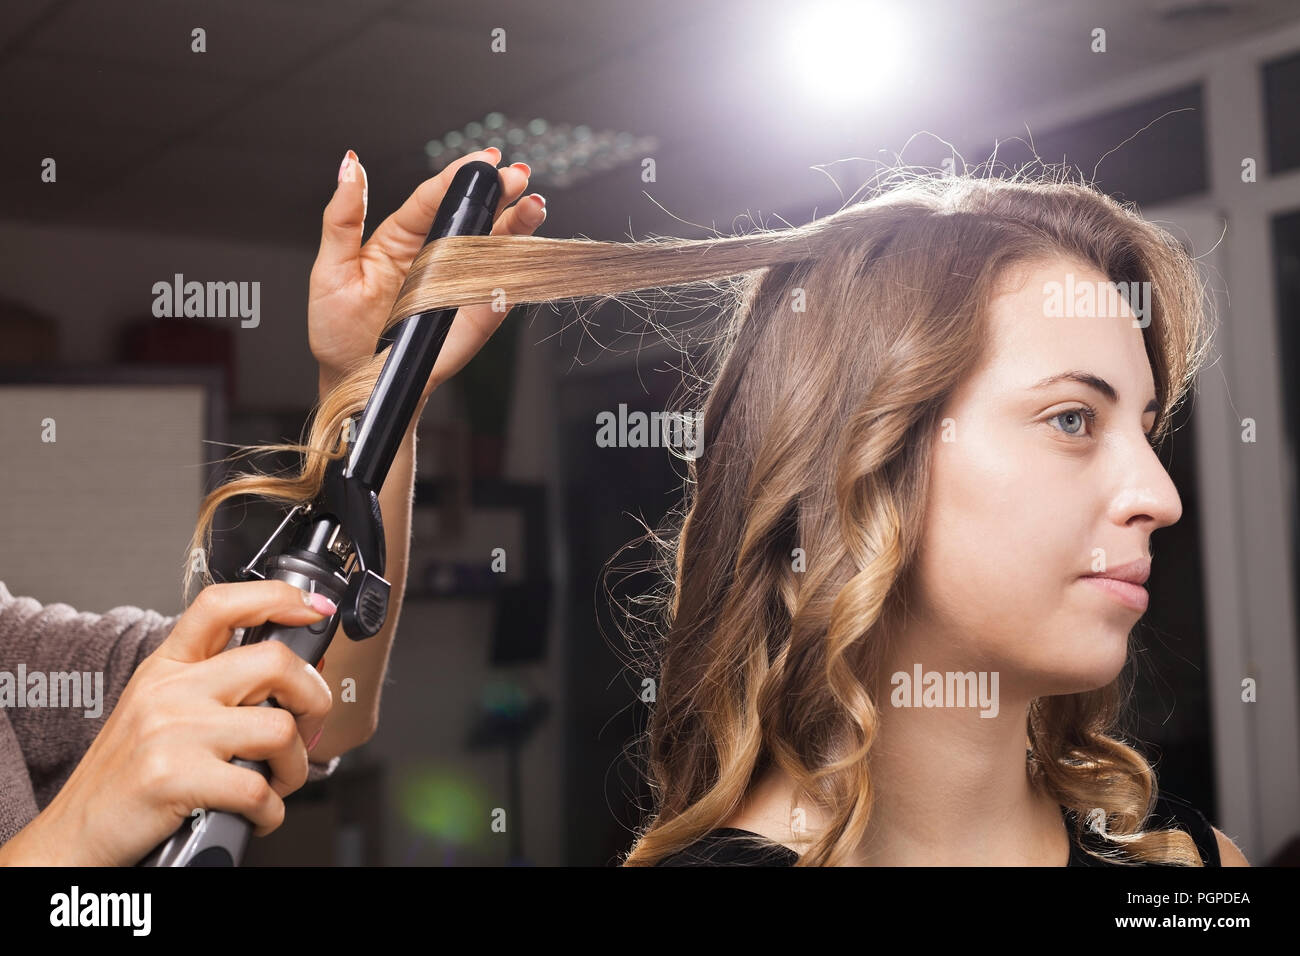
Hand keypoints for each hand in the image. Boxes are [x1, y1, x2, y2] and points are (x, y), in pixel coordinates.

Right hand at [20, 581, 334, 865]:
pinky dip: (272, 812)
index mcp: (167, 667)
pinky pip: (258, 789)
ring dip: (296, 766)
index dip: (277, 596)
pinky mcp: (173, 778)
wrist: (72, 836)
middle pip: (275, 662)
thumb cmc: (126, 779)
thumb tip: (293, 678)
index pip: (221, 604)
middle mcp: (169, 690)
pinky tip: (256, 815)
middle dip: (313, 699)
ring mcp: (171, 731)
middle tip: (308, 727)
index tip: (313, 608)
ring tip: (278, 781)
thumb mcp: (159, 712)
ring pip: (279, 729)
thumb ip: (216, 688)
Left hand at [309, 146, 546, 401]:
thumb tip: (350, 165)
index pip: (435, 197)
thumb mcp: (330, 269)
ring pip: (496, 246)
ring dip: (519, 224)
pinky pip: (502, 288)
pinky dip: (519, 269)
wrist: (356, 383)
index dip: (459, 176)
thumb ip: (342, 217)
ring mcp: (460, 284)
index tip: (482, 159)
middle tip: (517, 176)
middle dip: (499, 193)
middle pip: (474, 215)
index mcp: (402, 237)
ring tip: (533, 206)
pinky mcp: (476, 315)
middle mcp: (437, 255)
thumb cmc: (338, 330)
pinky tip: (528, 250)